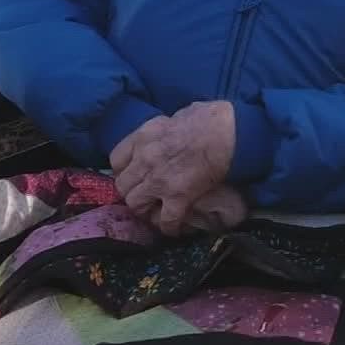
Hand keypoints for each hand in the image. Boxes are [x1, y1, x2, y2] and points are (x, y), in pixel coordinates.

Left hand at [111, 100, 236, 235]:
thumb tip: (168, 133)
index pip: (117, 159)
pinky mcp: (178, 196)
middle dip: (132, 192)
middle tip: (145, 196)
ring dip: (145, 210)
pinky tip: (175, 228)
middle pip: (122, 185)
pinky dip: (169, 226)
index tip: (134, 174)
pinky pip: (165, 220)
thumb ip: (163, 129)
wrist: (228, 130)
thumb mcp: (175, 115)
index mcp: (144, 136)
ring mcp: (158, 180)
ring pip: (135, 204)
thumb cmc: (208, 117)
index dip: (124, 170)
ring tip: (156, 212)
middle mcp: (144, 159)